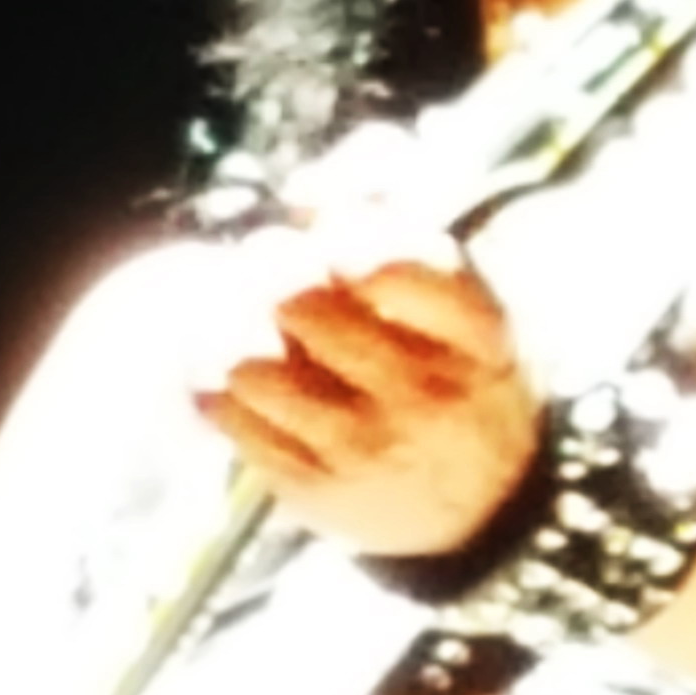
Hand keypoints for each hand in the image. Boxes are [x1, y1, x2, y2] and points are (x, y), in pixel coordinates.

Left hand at [191, 123, 543, 562]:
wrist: (485, 505)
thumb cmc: (457, 368)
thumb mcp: (462, 293)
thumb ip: (393, 215)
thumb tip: (307, 190)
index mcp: (477, 333)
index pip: (386, 257)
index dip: (336, 227)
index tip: (328, 232)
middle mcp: (423, 394)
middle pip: (298, 298)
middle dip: (269, 264)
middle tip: (271, 264)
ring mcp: (362, 448)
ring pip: (248, 359)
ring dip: (232, 321)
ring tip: (246, 315)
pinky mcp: (308, 488)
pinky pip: (223, 412)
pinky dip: (209, 376)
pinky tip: (234, 367)